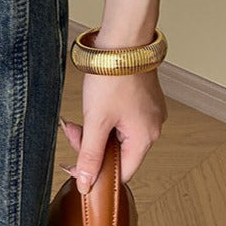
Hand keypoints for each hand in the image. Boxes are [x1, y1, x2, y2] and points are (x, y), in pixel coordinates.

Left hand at [58, 69, 167, 193]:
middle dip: (91, 147)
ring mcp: (148, 114)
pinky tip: (91, 110)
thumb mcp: (95, 122)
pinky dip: (103, 121)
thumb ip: (90, 155)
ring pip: (116, 137)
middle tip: (73, 133)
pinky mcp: (142, 102)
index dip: (98, 174)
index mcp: (145, 138)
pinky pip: (121, 122)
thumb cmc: (112, 78)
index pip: (122, 173)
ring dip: (94, 133)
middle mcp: (152, 128)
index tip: (76, 167)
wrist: (123, 42)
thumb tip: (86, 183)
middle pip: (118, 154)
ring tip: (77, 121)